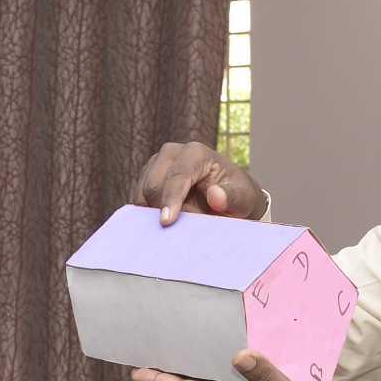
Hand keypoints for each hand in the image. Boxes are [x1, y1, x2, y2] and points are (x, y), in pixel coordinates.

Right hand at [134, 141, 267, 225]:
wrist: (228, 196)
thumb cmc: (237, 196)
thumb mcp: (244, 199)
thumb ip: (232, 197)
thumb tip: (215, 195)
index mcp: (195, 153)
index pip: (177, 177)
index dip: (170, 200)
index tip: (166, 222)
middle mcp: (171, 153)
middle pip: (153, 187)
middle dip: (163, 211)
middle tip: (186, 227)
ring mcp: (155, 164)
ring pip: (141, 196)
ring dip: (155, 215)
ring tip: (181, 221)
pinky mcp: (145, 177)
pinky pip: (137, 202)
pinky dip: (148, 216)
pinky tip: (167, 219)